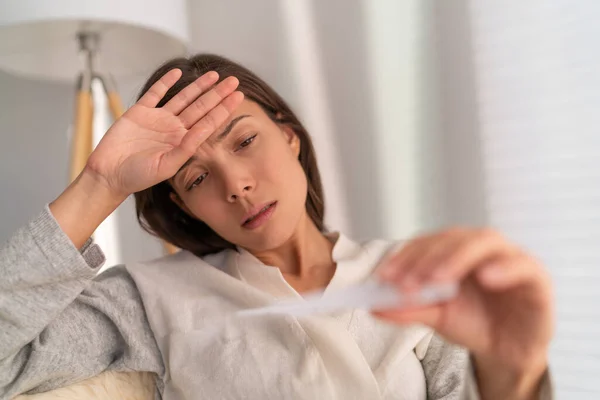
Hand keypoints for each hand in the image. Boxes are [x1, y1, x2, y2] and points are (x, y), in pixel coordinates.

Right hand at [86, 69, 243, 197]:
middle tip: (234, 81)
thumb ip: (187, 147)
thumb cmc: (137, 176)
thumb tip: (206, 129)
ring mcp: (158, 119)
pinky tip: (178, 72)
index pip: (208, 122)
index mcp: (183, 142)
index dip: (224, 108)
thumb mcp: (166, 165)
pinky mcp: (139, 112)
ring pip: (183, 98)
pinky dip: (165, 82)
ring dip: (198, 86)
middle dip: (218, 94)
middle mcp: (174, 129)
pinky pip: (155, 93)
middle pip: (201, 107)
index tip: (239, 96)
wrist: (109, 174)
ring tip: (214, 75)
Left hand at [374, 228, 553, 396]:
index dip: (405, 256)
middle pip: (452, 238)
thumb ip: (408, 308)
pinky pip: (522, 264)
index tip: (384, 276)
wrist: (507, 350)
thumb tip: (373, 306)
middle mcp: (480, 247)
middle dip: (426, 258)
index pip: (427, 242)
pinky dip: (503, 267)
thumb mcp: (437, 316)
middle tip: (407, 281)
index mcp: (454, 251)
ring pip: (484, 241)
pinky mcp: (535, 275)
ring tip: (436, 279)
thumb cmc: (473, 323)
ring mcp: (508, 257)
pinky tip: (485, 278)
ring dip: (457, 257)